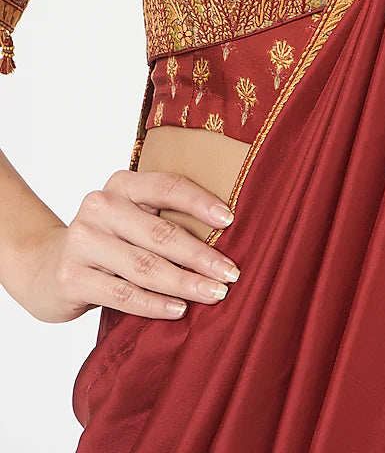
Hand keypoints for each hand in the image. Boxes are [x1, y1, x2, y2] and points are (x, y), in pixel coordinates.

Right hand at [15, 170, 240, 323]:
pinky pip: (123, 294)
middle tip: (231, 273)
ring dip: (185, 283)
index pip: (167, 186)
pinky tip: (179, 310)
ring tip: (214, 294)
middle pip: (161, 232)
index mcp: (121, 184)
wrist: (44, 267)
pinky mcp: (72, 277)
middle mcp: (100, 206)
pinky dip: (155, 304)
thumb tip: (225, 234)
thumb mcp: (131, 218)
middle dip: (201, 256)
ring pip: (145, 266)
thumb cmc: (107, 241)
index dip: (200, 202)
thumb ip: (163, 218)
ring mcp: (83, 241)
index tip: (230, 220)